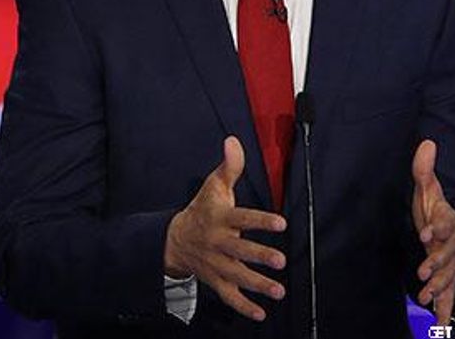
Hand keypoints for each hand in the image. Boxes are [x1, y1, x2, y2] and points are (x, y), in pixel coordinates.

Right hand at [164, 136, 287, 321]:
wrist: (173, 239)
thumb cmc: (202, 210)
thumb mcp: (213, 186)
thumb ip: (229, 166)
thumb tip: (233, 141)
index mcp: (220, 219)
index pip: (241, 218)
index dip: (260, 220)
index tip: (280, 222)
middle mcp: (218, 242)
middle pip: (239, 250)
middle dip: (259, 256)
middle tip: (280, 260)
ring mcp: (216, 263)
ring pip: (236, 275)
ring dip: (256, 284)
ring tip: (278, 291)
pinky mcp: (215, 280)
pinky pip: (228, 295)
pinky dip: (243, 306)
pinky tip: (260, 313)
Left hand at [412, 139, 454, 324]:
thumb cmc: (439, 213)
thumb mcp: (431, 191)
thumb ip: (424, 169)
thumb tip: (426, 142)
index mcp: (448, 223)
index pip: (444, 223)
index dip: (436, 227)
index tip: (425, 231)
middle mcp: (454, 247)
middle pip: (446, 255)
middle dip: (436, 263)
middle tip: (423, 271)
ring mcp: (454, 266)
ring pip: (449, 278)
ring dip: (439, 288)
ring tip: (425, 298)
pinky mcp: (451, 282)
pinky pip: (452, 299)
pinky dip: (448, 313)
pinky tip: (443, 328)